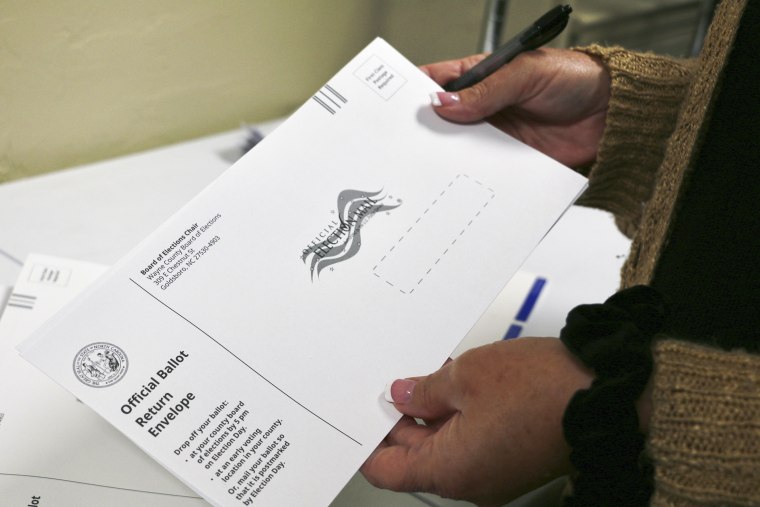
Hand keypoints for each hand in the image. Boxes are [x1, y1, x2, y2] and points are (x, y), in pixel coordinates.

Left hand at [361, 338, 593, 505]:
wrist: (606, 394)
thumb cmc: (541, 388)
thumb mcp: (466, 376)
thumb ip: (424, 389)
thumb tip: (402, 394)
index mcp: (451, 471)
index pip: (389, 471)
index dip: (369, 443)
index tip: (359, 416)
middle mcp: (471, 483)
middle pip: (416, 456)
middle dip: (401, 419)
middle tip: (391, 381)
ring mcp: (494, 474)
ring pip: (445, 446)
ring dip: (432, 413)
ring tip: (426, 374)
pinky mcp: (513, 460)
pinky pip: (472, 442)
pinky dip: (458, 416)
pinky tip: (455, 383)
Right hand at [422, 49, 609, 167]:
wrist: (612, 115)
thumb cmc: (575, 79)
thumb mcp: (526, 74)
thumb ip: (485, 91)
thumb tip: (444, 102)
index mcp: (481, 77)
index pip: (438, 82)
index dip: (415, 92)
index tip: (396, 107)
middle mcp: (483, 108)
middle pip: (442, 121)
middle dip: (426, 131)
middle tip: (409, 143)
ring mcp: (495, 135)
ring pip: (459, 149)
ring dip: (447, 157)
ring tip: (432, 166)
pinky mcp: (509, 161)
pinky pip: (484, 170)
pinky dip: (473, 176)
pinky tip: (463, 179)